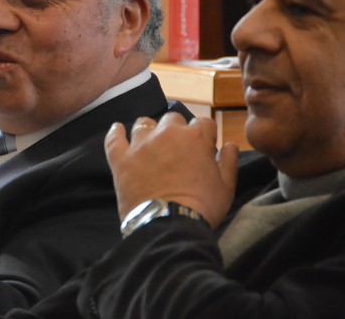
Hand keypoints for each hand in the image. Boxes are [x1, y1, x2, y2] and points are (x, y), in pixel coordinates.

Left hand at [105, 113, 238, 229]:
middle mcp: (166, 134)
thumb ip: (229, 161)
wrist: (169, 225)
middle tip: (178, 149)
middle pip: (172, 119)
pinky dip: (116, 133)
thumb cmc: (203, 207)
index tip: (205, 149)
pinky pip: (114, 139)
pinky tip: (117, 129)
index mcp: (195, 137)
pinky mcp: (121, 159)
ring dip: (150, 130)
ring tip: (152, 143)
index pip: (203, 123)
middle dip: (178, 130)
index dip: (205, 135)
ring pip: (144, 124)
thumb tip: (230, 144)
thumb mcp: (226, 187)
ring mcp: (141, 144)